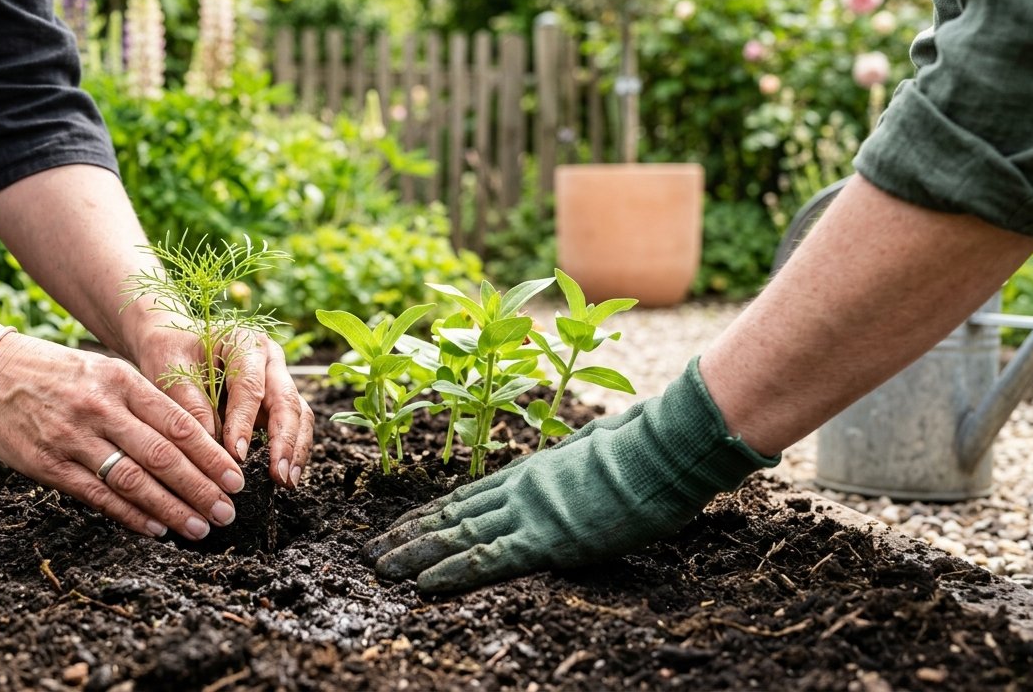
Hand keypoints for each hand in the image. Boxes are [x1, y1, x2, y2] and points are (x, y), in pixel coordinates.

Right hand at [0, 332, 247, 540]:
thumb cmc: (53, 372)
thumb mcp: (103, 370)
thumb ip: (142, 402)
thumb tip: (191, 440)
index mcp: (121, 381)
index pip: (178, 423)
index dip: (211, 456)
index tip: (236, 478)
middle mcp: (101, 409)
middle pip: (163, 456)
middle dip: (201, 488)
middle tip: (227, 511)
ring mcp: (73, 439)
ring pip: (134, 480)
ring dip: (172, 508)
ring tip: (199, 527)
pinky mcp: (49, 465)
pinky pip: (98, 495)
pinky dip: (131, 515)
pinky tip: (155, 528)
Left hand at [130, 315, 313, 488]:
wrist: (172, 345)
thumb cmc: (170, 355)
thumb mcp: (172, 374)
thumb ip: (192, 406)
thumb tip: (214, 448)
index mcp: (245, 342)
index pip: (250, 386)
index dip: (245, 422)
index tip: (236, 455)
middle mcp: (269, 359)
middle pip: (286, 400)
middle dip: (285, 441)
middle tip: (278, 476)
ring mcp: (277, 379)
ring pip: (298, 413)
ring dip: (295, 449)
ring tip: (286, 482)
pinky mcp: (276, 400)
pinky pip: (293, 424)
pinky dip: (291, 450)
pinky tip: (284, 476)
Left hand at [363, 358, 779, 592]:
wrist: (660, 450)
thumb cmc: (642, 448)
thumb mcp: (596, 450)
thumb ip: (572, 462)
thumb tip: (575, 461)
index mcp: (531, 472)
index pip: (468, 497)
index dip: (430, 514)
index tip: (402, 526)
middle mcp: (518, 490)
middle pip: (451, 515)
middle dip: (408, 535)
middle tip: (371, 552)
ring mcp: (527, 513)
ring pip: (456, 535)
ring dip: (415, 554)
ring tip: (380, 568)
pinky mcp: (544, 539)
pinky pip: (487, 558)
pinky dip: (451, 571)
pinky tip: (422, 584)